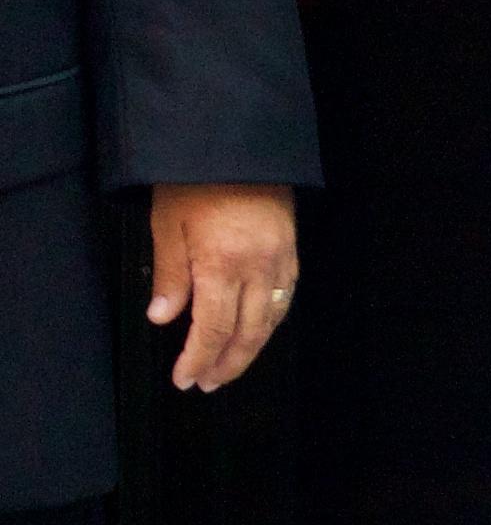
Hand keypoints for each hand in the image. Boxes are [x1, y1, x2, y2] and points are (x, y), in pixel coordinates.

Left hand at [147, 184, 298, 392]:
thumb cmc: (197, 178)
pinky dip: (271, 322)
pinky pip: (285, 298)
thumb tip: (164, 317)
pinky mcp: (291, 249)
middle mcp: (257, 268)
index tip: (184, 379)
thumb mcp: (168, 223)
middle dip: (227, 364)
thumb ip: (169, 274)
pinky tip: (257, 330)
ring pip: (271, 320)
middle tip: (207, 383)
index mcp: (222, 264)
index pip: (213, 328)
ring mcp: (280, 260)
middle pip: (247, 333)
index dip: (198, 358)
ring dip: (251, 349)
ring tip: (229, 366)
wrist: (238, 140)